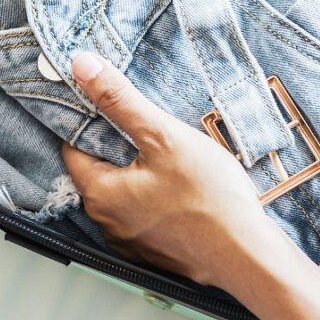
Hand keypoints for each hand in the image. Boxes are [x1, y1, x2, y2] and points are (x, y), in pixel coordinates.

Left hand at [60, 52, 283, 289]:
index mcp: (99, 194)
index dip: (85, 116)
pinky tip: (177, 177)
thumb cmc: (208, 197)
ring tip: (163, 143)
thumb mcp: (163, 136)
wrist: (247, 254)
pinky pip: (140, 207)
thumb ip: (120, 100)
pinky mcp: (154, 246)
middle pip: (97, 166)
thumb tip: (82, 65)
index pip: (72, 145)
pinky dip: (151, 188)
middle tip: (140, 114)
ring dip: (135, 164)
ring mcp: (130, 239)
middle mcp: (106, 222)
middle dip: (114, 138)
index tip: (104, 94)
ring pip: (121, 186)